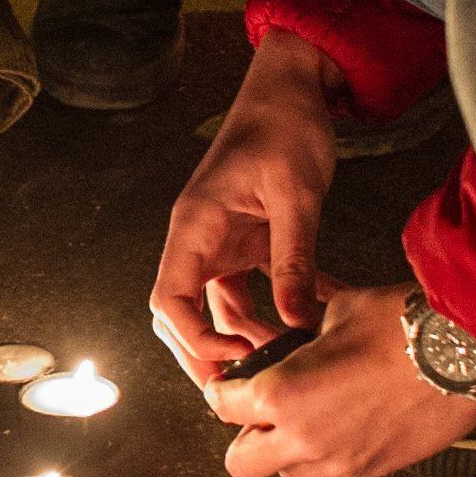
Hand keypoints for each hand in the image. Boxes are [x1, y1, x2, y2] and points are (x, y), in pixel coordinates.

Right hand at [146, 34, 344, 383]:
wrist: (293, 86)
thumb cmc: (285, 126)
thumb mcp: (297, 197)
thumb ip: (293, 262)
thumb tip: (295, 323)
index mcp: (195, 226)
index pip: (170, 299)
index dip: (193, 339)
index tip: (233, 358)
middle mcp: (198, 239)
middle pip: (181, 313)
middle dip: (206, 354)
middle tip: (243, 390)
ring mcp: (220, 241)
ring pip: (216, 308)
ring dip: (243, 337)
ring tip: (282, 361)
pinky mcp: (245, 240)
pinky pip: (247, 289)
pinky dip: (270, 311)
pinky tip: (305, 324)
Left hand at [209, 281, 475, 476]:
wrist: (464, 349)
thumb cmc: (404, 325)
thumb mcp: (336, 310)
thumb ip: (302, 329)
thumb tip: (296, 327)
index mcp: (282, 395)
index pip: (223, 407)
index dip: (223, 391)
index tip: (228, 385)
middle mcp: (305, 438)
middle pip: (241, 462)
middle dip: (244, 436)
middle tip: (257, 413)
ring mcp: (341, 461)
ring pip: (288, 473)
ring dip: (287, 449)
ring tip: (307, 417)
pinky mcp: (375, 469)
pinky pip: (334, 471)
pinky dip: (330, 452)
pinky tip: (348, 421)